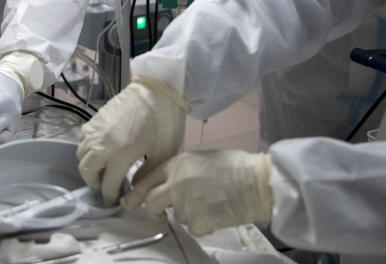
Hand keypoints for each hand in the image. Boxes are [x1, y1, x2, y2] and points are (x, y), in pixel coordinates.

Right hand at [77, 77, 187, 205]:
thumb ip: (147, 175)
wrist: (158, 90)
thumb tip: (134, 188)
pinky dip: (87, 150)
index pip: (107, 183)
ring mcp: (96, 129)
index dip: (109, 196)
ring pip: (81, 155)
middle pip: (87, 170)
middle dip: (95, 183)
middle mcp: (102, 142)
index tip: (114, 202)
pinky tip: (100, 151)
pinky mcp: (95, 119)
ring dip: (89, 167)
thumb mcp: (163, 153)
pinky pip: (82, 139)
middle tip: (107, 186)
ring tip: (104, 170)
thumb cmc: (165, 122)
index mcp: (121, 153)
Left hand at [130, 150, 273, 236]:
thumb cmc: (234, 166)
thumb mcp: (200, 158)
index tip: (129, 200)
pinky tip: (218, 213)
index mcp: (175, 164)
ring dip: (189, 215)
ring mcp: (185, 204)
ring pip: (177, 216)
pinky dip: (204, 225)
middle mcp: (175, 183)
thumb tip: (169, 181)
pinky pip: (195, 228)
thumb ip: (181, 170)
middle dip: (151, 211)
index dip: (135, 192)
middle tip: (157, 215)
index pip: (144, 179)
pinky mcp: (198, 222)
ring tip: (210, 204)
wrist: (256, 182)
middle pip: (150, 202)